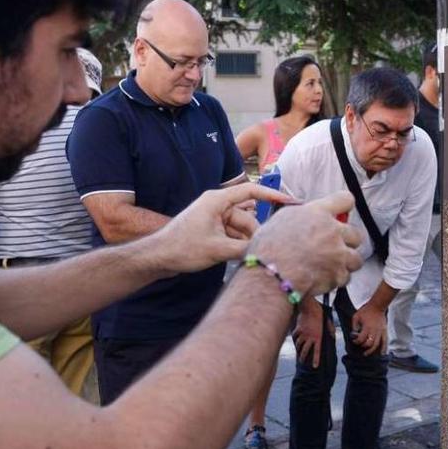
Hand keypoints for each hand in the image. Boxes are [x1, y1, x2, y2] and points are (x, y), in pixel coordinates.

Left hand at [155, 183, 294, 272]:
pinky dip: (238, 245)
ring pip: (241, 228)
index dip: (272, 195)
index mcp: (217, 200)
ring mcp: (214, 218)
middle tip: (263, 249)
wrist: (158, 258)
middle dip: (255, 233)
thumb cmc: (182, 248)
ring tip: (246, 257)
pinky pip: (233, 234)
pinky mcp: (212, 230)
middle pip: (248, 216)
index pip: (251, 190)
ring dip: (245, 242)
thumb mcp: (218, 249)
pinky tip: (240, 258)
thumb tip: (268, 252)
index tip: (290, 201)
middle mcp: (217, 205)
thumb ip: (245, 248)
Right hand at [248, 191, 363, 296]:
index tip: (343, 213)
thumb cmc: (268, 249)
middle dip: (346, 242)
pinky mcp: (338, 274)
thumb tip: (307, 217)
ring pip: (356, 258)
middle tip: (333, 247)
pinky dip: (336, 280)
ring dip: (345, 262)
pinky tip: (322, 278)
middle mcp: (332, 231)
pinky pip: (345, 277)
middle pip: (356, 233)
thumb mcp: (281, 219)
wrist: (269, 275)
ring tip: (330, 266)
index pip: (345, 200)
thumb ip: (301, 215)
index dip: (345, 206)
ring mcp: (338, 253)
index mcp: (318, 213)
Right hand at [293, 300, 334, 367]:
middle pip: (305, 351)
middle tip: (302, 362)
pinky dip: (295, 339)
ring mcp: (303, 333)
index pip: (317, 351)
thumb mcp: (328, 321)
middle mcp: (310, 337)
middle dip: (303, 358)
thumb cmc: (319, 313)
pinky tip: (295, 341)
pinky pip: (295, 336)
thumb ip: (330, 330)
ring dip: (299, 350)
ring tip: (299, 353)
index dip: (316, 359)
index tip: (315, 366)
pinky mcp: (298, 329)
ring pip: (299, 345)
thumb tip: (332, 336)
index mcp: (318, 336)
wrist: (309, 306)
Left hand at [351, 304, 386, 356]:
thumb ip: (354, 326)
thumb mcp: (356, 316)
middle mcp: (374, 331)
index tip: (354, 341)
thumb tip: (353, 334)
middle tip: (360, 346)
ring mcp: (380, 332)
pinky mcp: (384, 331)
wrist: (377, 306)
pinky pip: (385, 342)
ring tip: (366, 354)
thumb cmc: (366, 311)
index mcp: (367, 327)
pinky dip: (384, 348)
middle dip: (363, 346)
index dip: (356, 341)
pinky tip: (382, 354)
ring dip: (371, 351)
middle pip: (369, 343)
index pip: (361, 339)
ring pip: (377, 345)